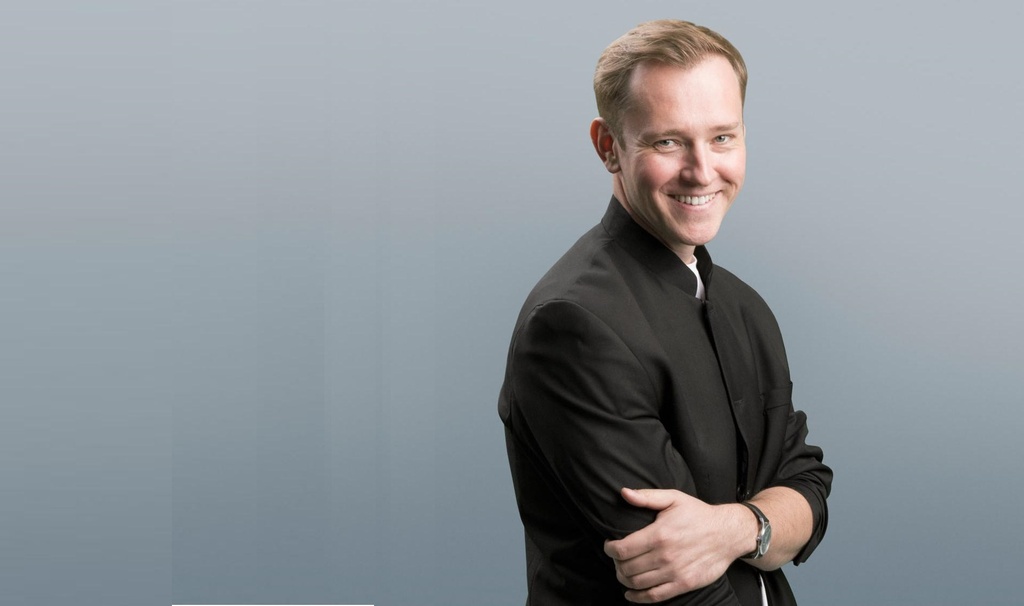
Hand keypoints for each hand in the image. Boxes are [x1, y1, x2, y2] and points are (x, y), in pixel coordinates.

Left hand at [603, 488, 752, 602]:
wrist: (728, 533)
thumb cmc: (698, 514)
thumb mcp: (674, 498)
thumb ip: (647, 497)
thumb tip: (624, 493)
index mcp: (659, 534)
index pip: (623, 549)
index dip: (610, 549)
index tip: (609, 545)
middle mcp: (665, 556)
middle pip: (627, 567)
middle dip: (616, 563)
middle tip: (616, 558)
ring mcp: (674, 573)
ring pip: (637, 583)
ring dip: (624, 579)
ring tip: (623, 571)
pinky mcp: (683, 584)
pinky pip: (654, 597)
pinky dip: (638, 598)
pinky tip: (630, 594)